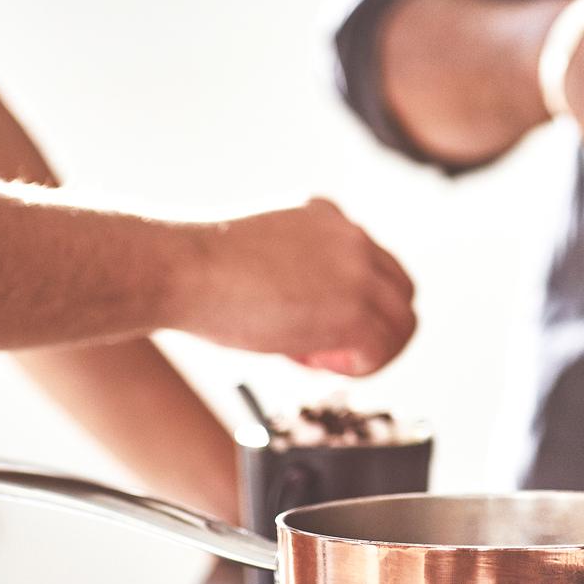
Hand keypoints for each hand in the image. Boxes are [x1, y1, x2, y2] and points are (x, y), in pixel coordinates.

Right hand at [176, 199, 415, 373]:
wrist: (181, 269)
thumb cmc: (201, 271)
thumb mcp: (264, 251)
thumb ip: (300, 267)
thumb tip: (313, 310)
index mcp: (328, 216)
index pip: (375, 265)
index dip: (357, 304)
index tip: (321, 326)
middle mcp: (352, 236)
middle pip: (401, 292)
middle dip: (374, 329)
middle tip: (330, 353)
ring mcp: (358, 270)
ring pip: (402, 323)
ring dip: (367, 350)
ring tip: (319, 358)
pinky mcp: (354, 308)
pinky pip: (383, 349)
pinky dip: (357, 366)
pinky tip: (314, 361)